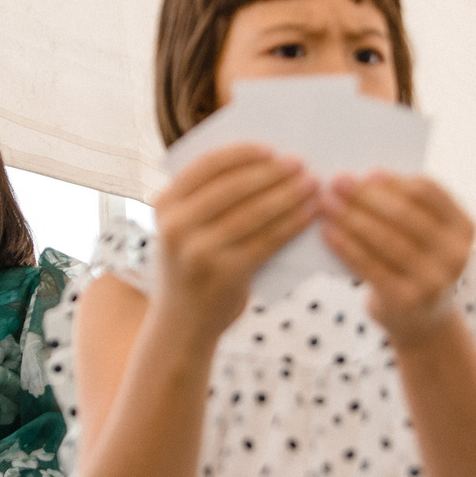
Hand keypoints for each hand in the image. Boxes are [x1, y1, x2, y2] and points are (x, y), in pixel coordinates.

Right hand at [151, 144, 317, 340]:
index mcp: (163, 205)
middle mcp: (176, 226)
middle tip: (301, 163)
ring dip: (289, 195)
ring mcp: (199, 251)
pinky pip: (267, 240)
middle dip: (273, 172)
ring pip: (254, 212)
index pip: (207, 166)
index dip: (242, 154)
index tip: (271, 149)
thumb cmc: (191, 268)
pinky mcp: (225, 274)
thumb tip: (264, 164)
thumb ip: (205, 201)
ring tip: (312, 185)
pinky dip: (292, 224)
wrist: (181, 327)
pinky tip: (309, 214)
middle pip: (234, 186)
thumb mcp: (182, 231)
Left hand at [319, 170, 472, 342]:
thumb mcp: (425, 235)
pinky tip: (327, 231)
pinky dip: (345, 245)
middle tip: (337, 181)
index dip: (395, 180)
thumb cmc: (417, 263)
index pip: (428, 191)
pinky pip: (369, 265)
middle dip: (365, 195)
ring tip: (327, 203)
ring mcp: (434, 280)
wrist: (422, 320)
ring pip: (384, 238)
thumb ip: (407, 208)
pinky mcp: (407, 300)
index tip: (367, 173)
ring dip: (350, 217)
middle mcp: (455, 254)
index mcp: (464, 227)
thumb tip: (365, 178)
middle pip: (403, 213)